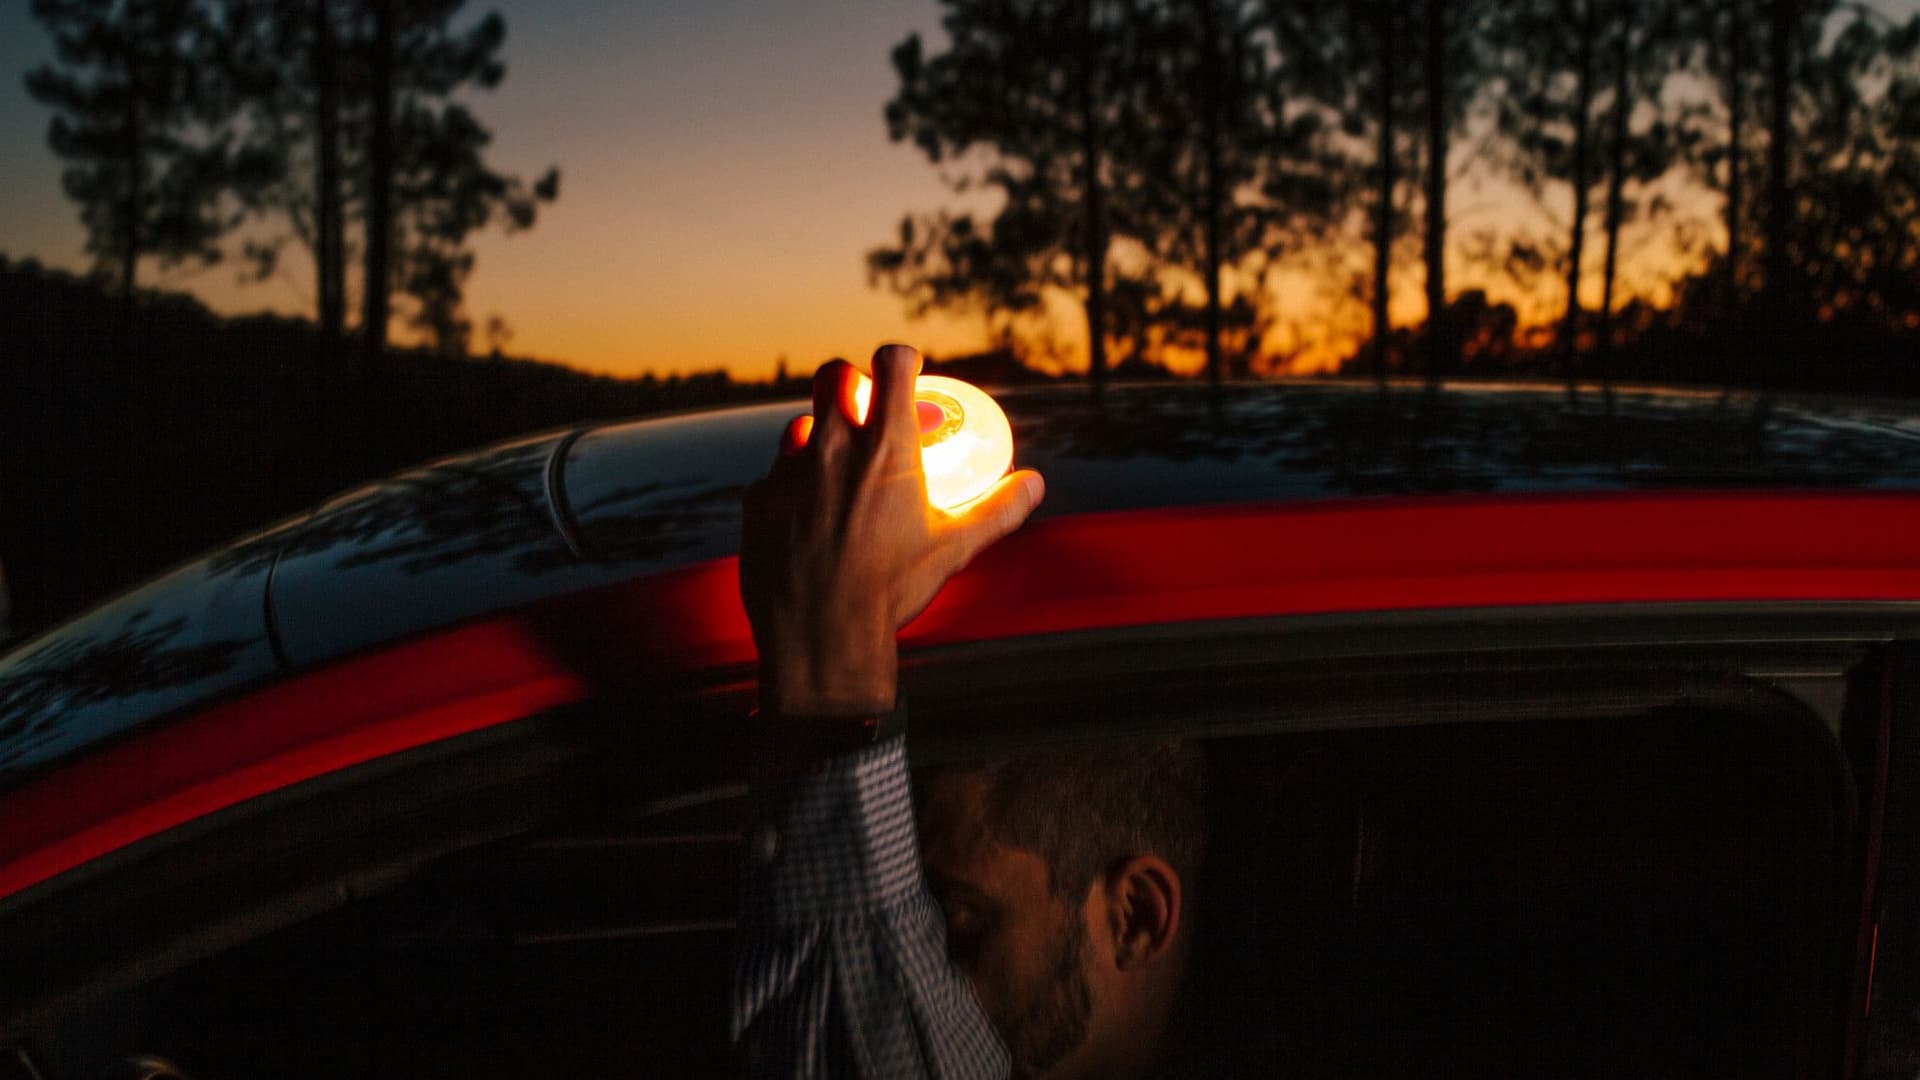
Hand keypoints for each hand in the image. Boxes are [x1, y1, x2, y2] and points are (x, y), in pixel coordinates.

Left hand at [739, 344, 1044, 716]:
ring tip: (835, 472)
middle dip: (852, 383)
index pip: (891, 361)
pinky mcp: (757, 499)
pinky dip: (791, 488)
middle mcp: (833, 445)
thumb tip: (1034, 484)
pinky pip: (774, 477)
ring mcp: (789, 469)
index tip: (906, 371)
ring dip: (818, 437)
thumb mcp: (954, 547)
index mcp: (886, 447)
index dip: (901, 358)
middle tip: (864, 412)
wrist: (821, 634)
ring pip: (800, 424)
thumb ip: (998, 509)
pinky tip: (806, 520)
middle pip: (835, 374)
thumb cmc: (892, 588)